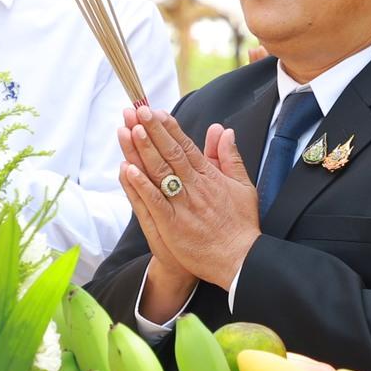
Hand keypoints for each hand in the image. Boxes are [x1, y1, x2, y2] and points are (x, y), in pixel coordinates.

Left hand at [116, 105, 260, 297]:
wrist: (241, 260)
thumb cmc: (241, 225)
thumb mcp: (243, 186)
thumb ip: (230, 157)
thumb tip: (224, 130)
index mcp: (209, 176)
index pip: (185, 146)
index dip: (168, 127)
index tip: (154, 111)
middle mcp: (195, 187)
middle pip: (169, 153)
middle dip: (151, 130)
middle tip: (135, 110)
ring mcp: (183, 206)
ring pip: (159, 173)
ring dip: (143, 150)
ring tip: (128, 130)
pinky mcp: (173, 225)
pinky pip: (155, 202)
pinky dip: (142, 186)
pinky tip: (128, 169)